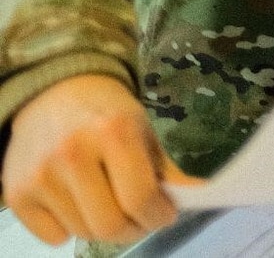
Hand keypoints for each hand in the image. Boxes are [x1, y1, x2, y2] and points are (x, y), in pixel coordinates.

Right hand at [2, 74, 195, 245]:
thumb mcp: (143, 130)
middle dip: (134, 229)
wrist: (53, 93)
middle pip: (109, 225)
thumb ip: (167, 169)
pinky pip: (53, 238)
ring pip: (83, 233)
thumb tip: (197, 197)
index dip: (158, 216)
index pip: (140, 197)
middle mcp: (72, 154)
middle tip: (141, 219)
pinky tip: (78, 203)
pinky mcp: (16, 194)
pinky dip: (71, 229)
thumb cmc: (106, 113)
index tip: (165, 215)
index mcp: (113, 133)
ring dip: (104, 227)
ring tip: (110, 204)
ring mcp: (39, 176)